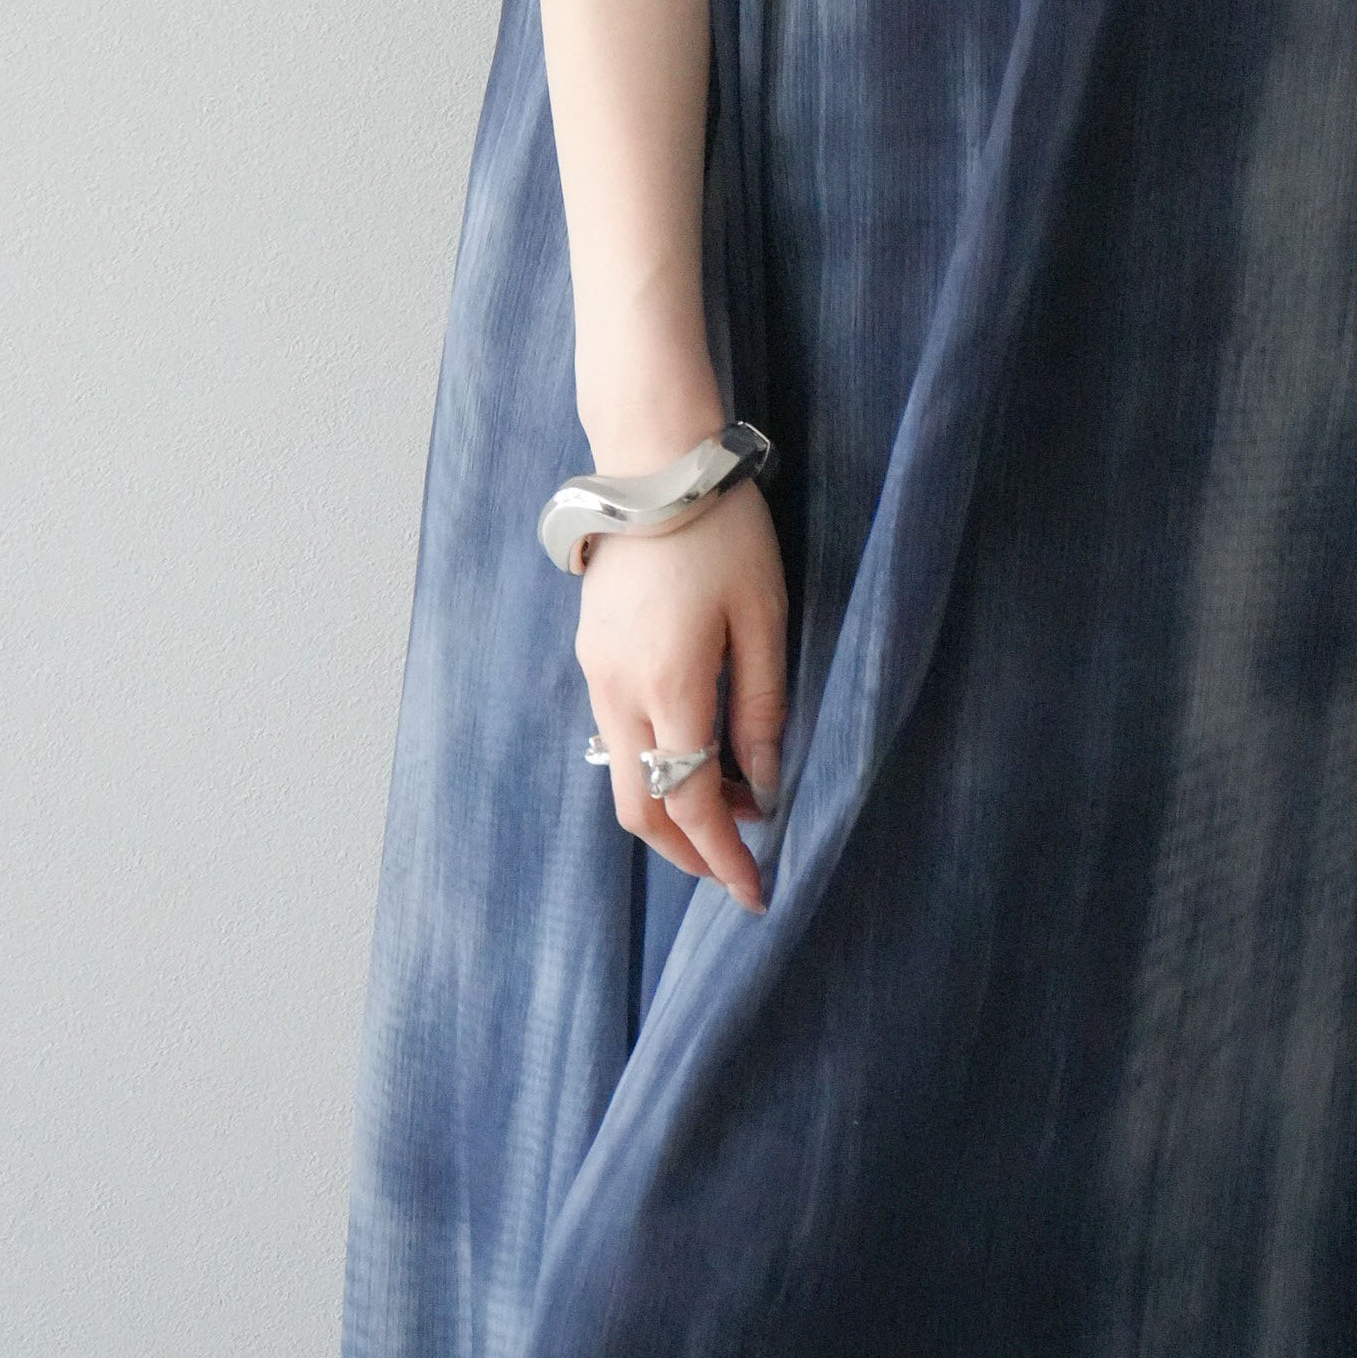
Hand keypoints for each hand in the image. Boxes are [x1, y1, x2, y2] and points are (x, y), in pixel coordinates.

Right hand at [575, 481, 788, 913]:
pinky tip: (696, 753)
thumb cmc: (723, 532)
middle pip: (640, 810)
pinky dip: (653, 766)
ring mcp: (596, 674)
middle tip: (737, 867)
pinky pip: (615, 736)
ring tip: (731, 809)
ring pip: (622, 778)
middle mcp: (619, 693)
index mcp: (669, 687)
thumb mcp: (765, 617)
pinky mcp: (590, 654)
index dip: (724, 860)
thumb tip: (766, 785)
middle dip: (688, 852)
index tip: (756, 894)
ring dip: (670, 810)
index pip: (693, 804)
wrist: (653, 463)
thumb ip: (762, 707)